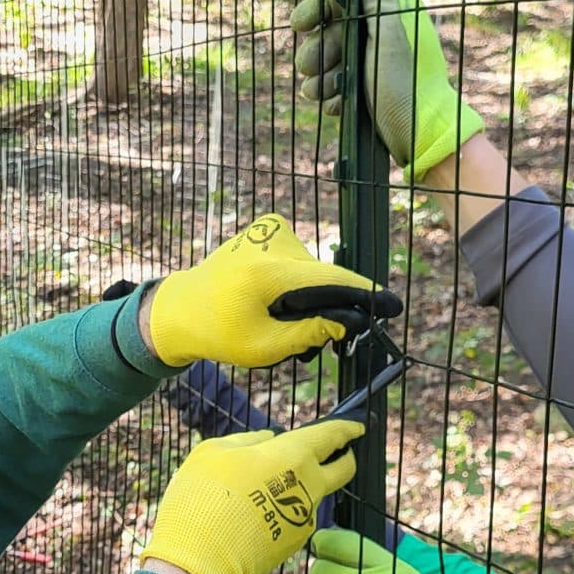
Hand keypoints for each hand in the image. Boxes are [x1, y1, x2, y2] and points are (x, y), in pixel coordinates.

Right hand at [143, 420, 363, 573]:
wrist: (202, 558)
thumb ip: (248, 440)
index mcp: (294, 456)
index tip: (357, 426)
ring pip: (312, 496)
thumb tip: (267, 440)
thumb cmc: (205, 497)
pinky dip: (282, 511)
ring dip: (299, 488)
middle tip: (339, 453)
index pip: (332, 436)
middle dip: (346, 458)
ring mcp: (304, 518)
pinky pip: (293, 518)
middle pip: (344, 470)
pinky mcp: (294, 543)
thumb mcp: (215, 452)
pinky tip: (254, 514)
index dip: (347, 428)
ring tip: (262, 489)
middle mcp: (309, 487)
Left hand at [145, 214, 401, 368]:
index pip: (330, 280)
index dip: (366, 296)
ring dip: (312, 298)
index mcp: (266, 271)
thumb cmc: (218, 332)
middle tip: (325, 344)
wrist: (180, 308)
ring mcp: (269, 228)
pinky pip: (301, 260)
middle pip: (323, 277)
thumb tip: (351, 322)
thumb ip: (310, 333)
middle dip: (331, 309)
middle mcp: (271, 240)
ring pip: (313, 270)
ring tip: (286, 324)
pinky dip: (299, 283)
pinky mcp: (268, 226)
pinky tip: (279, 302)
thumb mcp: (264, 347)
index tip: (393, 306)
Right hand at [291, 0, 484, 177]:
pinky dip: (332, 99)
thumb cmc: (410, 82)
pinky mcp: (357, 93)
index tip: (301, 25)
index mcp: (379, 15)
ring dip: (321, 80)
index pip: (333, 0)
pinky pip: (327, 90)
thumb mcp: (391, 32)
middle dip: (316, 52)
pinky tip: (344, 106)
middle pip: (321, 34)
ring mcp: (362, 66)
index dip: (313, 10)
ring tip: (337, 90)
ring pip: (319, 65)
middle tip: (318, 67)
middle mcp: (369, 36)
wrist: (420, 135)